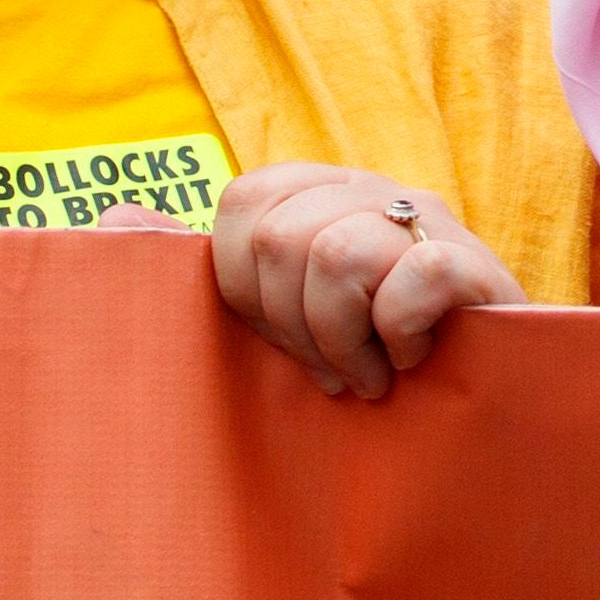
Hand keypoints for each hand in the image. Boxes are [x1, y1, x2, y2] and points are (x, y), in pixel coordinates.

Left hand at [198, 164, 521, 399]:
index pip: (245, 202)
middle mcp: (375, 191)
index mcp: (323, 193)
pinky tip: (415, 358)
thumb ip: (210, 271)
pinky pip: (412, 278)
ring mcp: (431, 223)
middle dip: (292, 325)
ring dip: (344, 338)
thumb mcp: (281, 318)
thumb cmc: (369, 362)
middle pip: (280, 236)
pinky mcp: (476, 265)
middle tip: (334, 364)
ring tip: (373, 370)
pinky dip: (400, 334)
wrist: (484, 408)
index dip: (248, 288)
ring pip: (338, 254)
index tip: (287, 340)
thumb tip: (115, 221)